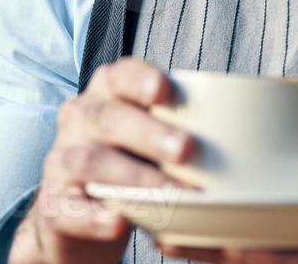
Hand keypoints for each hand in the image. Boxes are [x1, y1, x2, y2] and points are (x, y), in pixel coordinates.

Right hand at [10, 57, 194, 263]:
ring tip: (170, 194)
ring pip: (92, 162)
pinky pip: (71, 208)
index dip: (141, 79)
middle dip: (149, 132)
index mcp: (106, 94)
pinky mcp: (53, 204)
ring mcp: (61, 161)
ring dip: (134, 177)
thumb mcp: (146, 139)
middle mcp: (79, 119)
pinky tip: (120, 222)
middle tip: (186, 150)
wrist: (75, 214)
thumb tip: (244, 136)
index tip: (166, 91)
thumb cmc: (126, 163)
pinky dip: (96, 216)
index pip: (119, 75)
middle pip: (109, 118)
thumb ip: (176, 128)